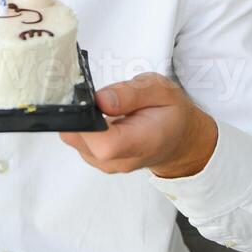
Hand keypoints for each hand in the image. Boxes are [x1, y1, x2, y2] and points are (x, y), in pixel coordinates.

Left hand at [59, 72, 217, 177]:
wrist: (177, 138)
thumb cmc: (170, 113)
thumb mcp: (160, 90)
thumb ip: (131, 93)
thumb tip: (100, 100)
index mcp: (141, 143)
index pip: (104, 144)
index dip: (86, 121)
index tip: (85, 97)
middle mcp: (119, 160)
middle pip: (80, 139)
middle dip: (77, 111)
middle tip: (88, 89)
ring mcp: (104, 163)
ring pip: (73, 137)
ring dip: (78, 116)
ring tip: (98, 101)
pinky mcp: (94, 159)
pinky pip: (76, 139)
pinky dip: (81, 122)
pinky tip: (96, 112)